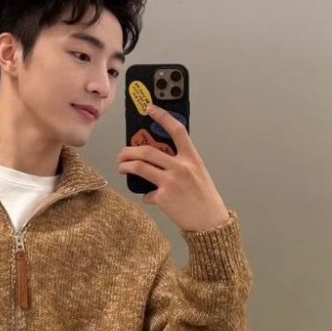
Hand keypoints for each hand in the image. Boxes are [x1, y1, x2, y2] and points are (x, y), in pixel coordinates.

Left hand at [116, 105, 230, 231]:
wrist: (210, 222)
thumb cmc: (204, 197)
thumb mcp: (198, 173)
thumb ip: (181, 163)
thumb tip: (158, 160)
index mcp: (192, 158)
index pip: (177, 130)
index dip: (162, 116)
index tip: (150, 108)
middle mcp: (181, 167)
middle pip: (147, 151)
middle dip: (129, 151)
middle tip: (122, 154)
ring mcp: (170, 182)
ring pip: (139, 167)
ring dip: (125, 166)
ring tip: (121, 168)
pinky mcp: (162, 198)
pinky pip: (146, 193)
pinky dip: (146, 196)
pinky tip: (151, 199)